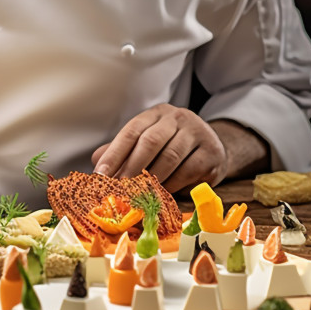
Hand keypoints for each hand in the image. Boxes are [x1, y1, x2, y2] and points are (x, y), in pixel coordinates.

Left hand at [91, 104, 227, 193]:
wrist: (213, 151)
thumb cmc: (174, 148)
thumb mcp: (148, 144)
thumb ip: (124, 151)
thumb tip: (97, 162)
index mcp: (157, 114)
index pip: (132, 130)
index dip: (114, 153)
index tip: (100, 174)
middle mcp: (178, 118)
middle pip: (151, 141)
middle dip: (131, 167)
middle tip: (118, 189)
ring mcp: (198, 133)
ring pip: (170, 157)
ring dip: (151, 179)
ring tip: (137, 195)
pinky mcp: (211, 153)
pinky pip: (187, 171)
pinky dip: (172, 185)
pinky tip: (162, 194)